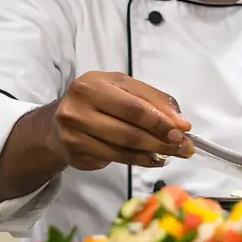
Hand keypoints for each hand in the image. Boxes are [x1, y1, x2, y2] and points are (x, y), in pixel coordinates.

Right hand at [51, 71, 193, 170]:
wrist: (57, 125)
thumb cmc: (99, 104)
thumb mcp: (124, 91)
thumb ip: (153, 100)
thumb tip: (181, 122)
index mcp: (96, 82)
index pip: (135, 102)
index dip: (162, 117)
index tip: (184, 128)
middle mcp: (81, 102)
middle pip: (130, 124)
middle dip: (162, 136)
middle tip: (183, 146)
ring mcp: (75, 127)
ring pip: (124, 144)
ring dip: (154, 151)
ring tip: (173, 154)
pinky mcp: (76, 148)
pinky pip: (115, 157)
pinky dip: (139, 160)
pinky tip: (154, 159)